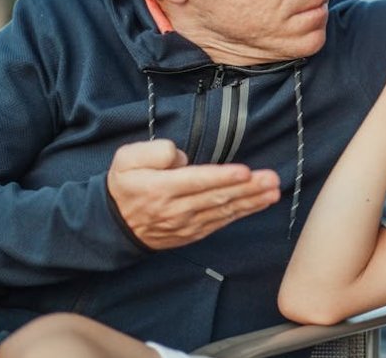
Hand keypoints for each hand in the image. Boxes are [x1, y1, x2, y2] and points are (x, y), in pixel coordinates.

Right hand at [107, 140, 280, 249]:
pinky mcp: (193, 233)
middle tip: (271, 180)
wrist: (112, 225)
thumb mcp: (127, 159)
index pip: (196, 182)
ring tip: (273, 191)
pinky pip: (221, 222)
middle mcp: (176, 209)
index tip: (245, 172)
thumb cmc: (125, 185)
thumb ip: (155, 152)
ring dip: (251, 201)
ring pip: (223, 211)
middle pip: (217, 197)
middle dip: (247, 189)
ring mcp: (187, 224)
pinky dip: (242, 213)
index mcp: (160, 188)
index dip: (222, 178)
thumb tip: (182, 157)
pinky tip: (260, 204)